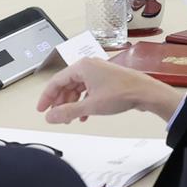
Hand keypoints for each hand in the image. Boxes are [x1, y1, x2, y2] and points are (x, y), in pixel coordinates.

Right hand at [36, 57, 183, 123]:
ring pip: (77, 88)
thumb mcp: (90, 105)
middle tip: (56, 117)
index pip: (56, 81)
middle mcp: (88, 66)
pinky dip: (83, 102)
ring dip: (72, 104)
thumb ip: (67, 112)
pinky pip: (87, 90)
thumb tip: (50, 116)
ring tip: (70, 119)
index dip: (47, 97)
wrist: (145, 93)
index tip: (41, 110)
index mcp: (82, 66)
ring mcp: (97, 72)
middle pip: (66, 84)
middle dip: (60, 102)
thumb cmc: (121, 93)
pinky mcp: (105, 79)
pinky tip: (83, 115)